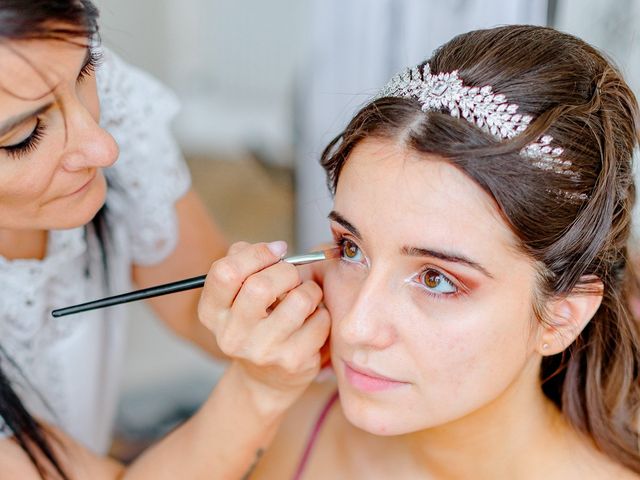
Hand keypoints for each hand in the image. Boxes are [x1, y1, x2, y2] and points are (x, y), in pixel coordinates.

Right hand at [198, 241, 330, 409]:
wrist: (266, 379)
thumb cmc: (255, 322)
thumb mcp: (237, 295)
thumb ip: (244, 261)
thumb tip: (276, 249)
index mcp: (212, 313)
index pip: (225, 272)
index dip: (256, 254)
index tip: (276, 251)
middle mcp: (232, 335)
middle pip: (261, 285)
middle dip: (287, 271)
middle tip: (294, 275)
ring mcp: (263, 351)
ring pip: (298, 301)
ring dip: (310, 290)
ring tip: (307, 296)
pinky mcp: (293, 362)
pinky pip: (320, 320)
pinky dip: (322, 312)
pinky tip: (313, 319)